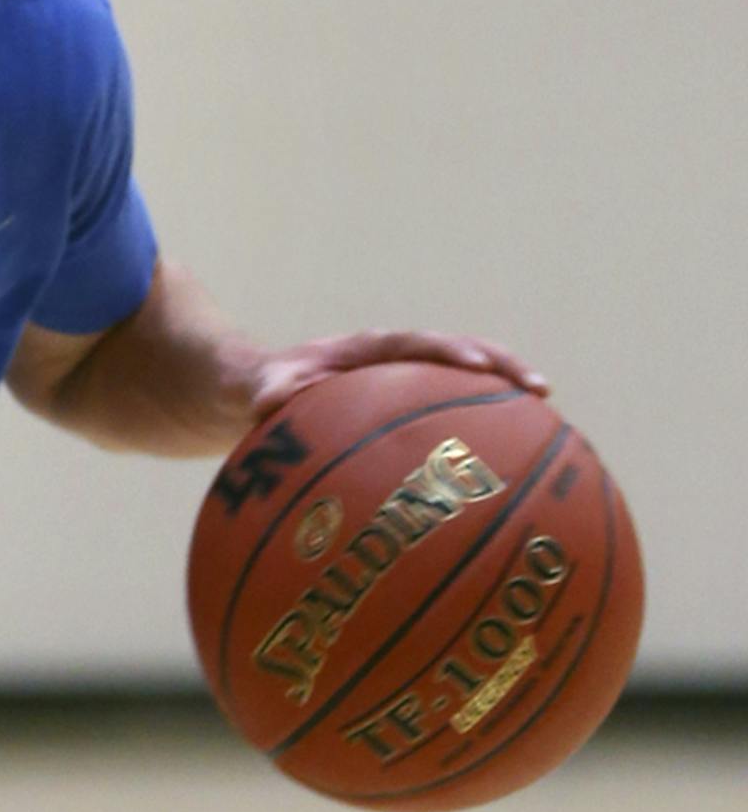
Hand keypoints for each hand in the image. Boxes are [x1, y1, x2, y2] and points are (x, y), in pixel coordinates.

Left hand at [252, 328, 548, 422]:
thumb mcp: (261, 390)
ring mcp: (410, 382)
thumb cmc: (266, 391)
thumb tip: (271, 401)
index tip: (476, 366)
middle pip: (461, 354)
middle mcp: (398, 359)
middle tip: (539, 389)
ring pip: (467, 384)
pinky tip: (511, 467)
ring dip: (505, 398)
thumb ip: (271, 392)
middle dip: (501, 367)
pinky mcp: (413, 409)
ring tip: (549, 420)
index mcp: (368, 349)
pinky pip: (452, 417)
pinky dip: (481, 434)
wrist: (266, 393)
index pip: (416, 343)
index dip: (448, 352)